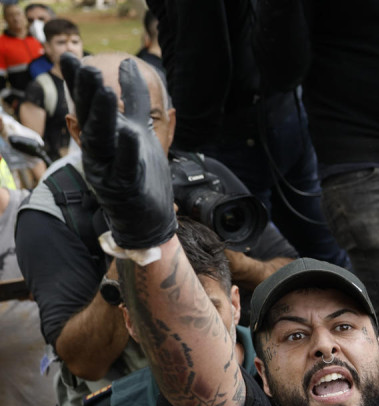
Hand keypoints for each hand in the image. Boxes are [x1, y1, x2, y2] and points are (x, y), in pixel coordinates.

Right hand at [63, 54, 176, 249]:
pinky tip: (130, 133)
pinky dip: (127, 151)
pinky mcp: (124, 188)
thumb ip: (133, 99)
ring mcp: (109, 170)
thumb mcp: (138, 128)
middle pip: (90, 119)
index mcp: (101, 135)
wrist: (149, 215)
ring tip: (105, 91)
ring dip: (103, 116)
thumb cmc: (141, 170)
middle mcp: (99, 150)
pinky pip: (125, 168)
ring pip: (102, 140)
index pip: (87, 105)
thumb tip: (128, 64)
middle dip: (87, 94)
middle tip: (86, 68)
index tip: (69, 57)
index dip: (78, 83)